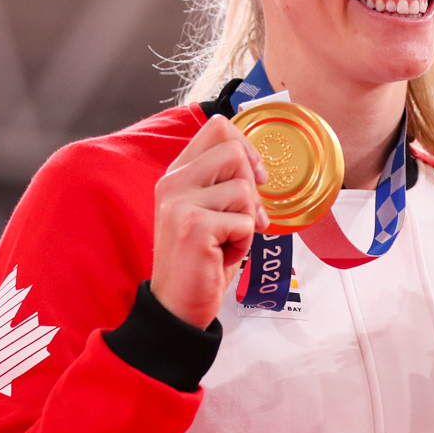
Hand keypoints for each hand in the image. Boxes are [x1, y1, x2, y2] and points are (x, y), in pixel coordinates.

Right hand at [150, 115, 267, 328]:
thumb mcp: (210, 211)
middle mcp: (174, 182)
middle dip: (251, 187)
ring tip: (226, 240)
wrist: (178, 305)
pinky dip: (244, 242)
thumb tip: (259, 165)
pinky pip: (244, 221)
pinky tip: (223, 254)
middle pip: (234, 151)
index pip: (218, 127)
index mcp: (178, 172)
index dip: (247, 147)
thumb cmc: (201, 259)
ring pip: (243, 188)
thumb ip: (225, 183)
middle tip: (242, 218)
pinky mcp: (193, 225)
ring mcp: (180, 202)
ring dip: (247, 220)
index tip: (255, 177)